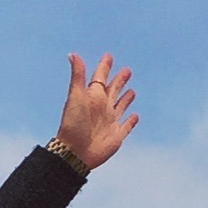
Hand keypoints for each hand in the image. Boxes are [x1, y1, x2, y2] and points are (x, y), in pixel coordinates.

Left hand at [52, 52, 137, 170]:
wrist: (74, 153)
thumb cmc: (73, 124)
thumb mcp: (76, 96)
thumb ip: (77, 76)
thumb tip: (72, 54)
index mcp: (93, 97)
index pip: (100, 78)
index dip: (104, 67)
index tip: (108, 57)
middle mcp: (102, 108)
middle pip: (113, 90)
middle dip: (119, 80)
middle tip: (126, 70)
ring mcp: (110, 122)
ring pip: (121, 106)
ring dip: (126, 98)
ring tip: (131, 90)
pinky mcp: (116, 135)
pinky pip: (126, 126)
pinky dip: (131, 121)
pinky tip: (135, 115)